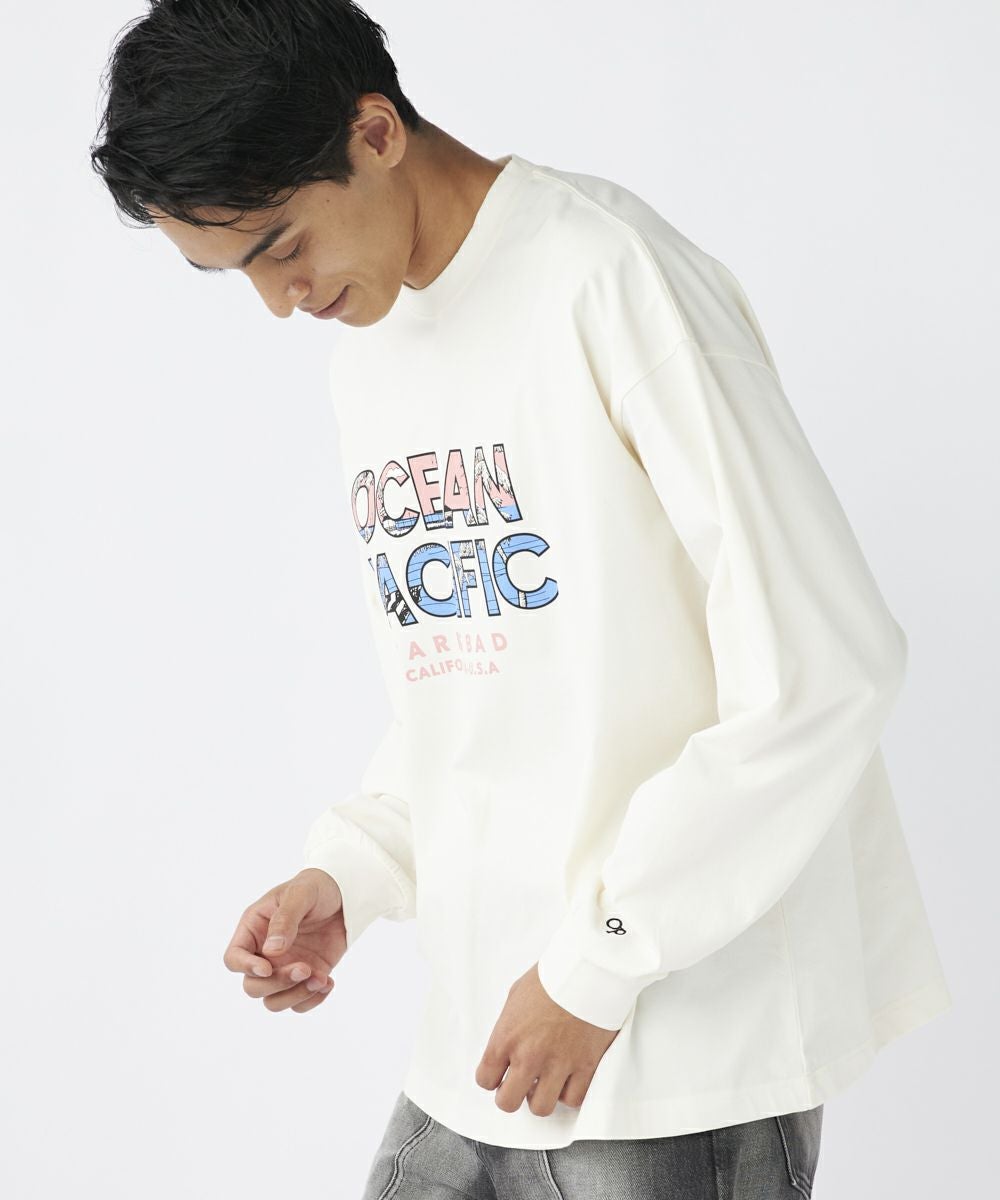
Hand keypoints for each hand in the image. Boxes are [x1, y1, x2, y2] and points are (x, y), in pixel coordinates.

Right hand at [223, 868, 346, 1012]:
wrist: (344, 896)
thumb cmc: (315, 888)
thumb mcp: (300, 894)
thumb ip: (285, 919)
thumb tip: (271, 951)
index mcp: (254, 930)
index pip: (234, 958)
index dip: (246, 968)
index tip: (267, 967)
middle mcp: (263, 954)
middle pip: (253, 987)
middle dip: (278, 983)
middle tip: (306, 968)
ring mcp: (283, 969)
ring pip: (274, 1001)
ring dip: (296, 996)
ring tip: (321, 979)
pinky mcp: (305, 978)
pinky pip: (299, 1003)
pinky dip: (312, 1000)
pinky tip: (327, 982)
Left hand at [474, 962, 620, 1115]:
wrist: (590, 967)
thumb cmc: (553, 975)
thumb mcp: (517, 995)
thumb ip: (509, 1026)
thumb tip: (507, 1047)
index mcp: (507, 1036)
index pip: (485, 1079)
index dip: (491, 1078)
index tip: (500, 1074)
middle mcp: (529, 1055)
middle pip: (508, 1103)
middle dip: (511, 1095)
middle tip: (520, 1084)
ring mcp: (558, 1063)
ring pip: (541, 1108)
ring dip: (541, 1096)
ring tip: (546, 1080)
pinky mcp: (586, 1066)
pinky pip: (573, 1099)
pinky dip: (569, 1092)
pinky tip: (568, 1076)